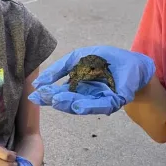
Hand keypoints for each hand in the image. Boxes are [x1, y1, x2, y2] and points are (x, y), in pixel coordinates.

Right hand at [29, 45, 154, 115]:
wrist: (131, 61)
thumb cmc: (105, 60)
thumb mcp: (77, 58)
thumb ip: (59, 69)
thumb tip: (39, 81)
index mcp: (77, 87)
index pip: (59, 93)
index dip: (47, 94)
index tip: (34, 94)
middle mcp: (86, 97)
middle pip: (68, 101)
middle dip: (55, 99)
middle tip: (42, 98)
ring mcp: (99, 101)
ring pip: (81, 105)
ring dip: (68, 103)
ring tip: (56, 100)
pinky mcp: (114, 102)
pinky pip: (100, 105)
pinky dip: (89, 106)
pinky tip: (78, 106)